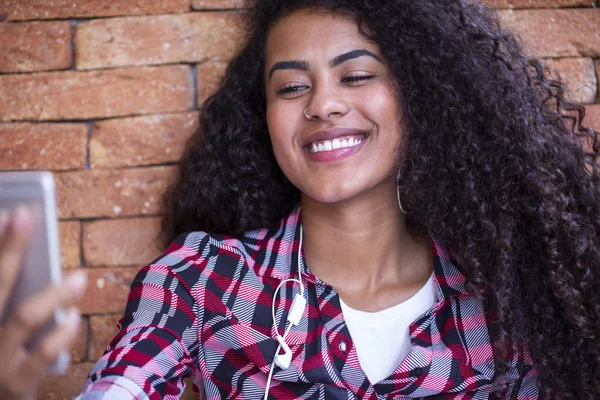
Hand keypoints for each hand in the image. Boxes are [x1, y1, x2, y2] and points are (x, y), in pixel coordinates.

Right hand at [0, 206, 86, 399]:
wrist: (2, 399)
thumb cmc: (7, 355)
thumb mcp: (3, 324)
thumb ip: (12, 292)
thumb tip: (28, 248)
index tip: (11, 213)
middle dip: (8, 249)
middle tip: (26, 216)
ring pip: (22, 317)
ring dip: (53, 292)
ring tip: (79, 278)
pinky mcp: (15, 385)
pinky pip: (42, 355)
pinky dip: (61, 333)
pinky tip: (73, 318)